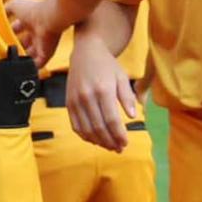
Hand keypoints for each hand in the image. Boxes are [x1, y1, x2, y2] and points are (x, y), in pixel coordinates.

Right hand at [5, 0, 64, 67]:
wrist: (50, 18)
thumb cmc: (34, 9)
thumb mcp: (14, 5)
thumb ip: (6, 10)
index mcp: (28, 20)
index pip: (16, 29)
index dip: (8, 34)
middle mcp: (35, 32)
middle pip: (23, 44)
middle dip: (14, 48)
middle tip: (2, 54)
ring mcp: (42, 44)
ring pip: (29, 55)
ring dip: (21, 59)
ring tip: (9, 65)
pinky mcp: (46, 53)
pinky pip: (38, 64)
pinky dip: (30, 68)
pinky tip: (20, 71)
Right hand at [66, 37, 138, 151]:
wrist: (85, 52)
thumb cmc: (107, 65)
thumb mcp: (122, 77)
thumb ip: (127, 97)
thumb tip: (132, 116)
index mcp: (103, 90)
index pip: (111, 119)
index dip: (119, 134)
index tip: (126, 143)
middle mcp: (87, 96)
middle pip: (98, 127)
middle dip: (110, 141)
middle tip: (119, 148)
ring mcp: (75, 101)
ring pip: (86, 129)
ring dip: (98, 141)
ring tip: (109, 146)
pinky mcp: (68, 103)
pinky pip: (75, 125)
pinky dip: (85, 136)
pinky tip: (95, 139)